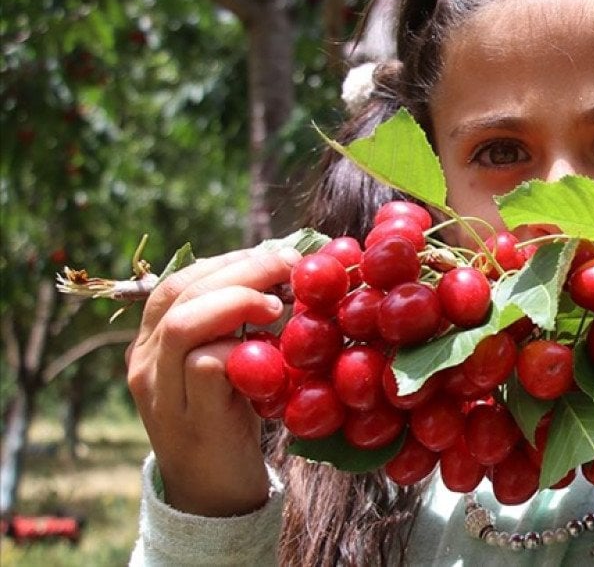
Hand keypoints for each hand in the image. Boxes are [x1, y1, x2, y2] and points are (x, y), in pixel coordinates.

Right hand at [126, 247, 300, 515]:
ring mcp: (163, 392)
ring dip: (237, 302)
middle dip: (241, 270)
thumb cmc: (230, 419)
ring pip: (184, 323)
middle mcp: (147, 362)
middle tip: (289, 268)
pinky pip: (208, 366)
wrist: (214, 495)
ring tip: (276, 306)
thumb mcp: (227, 363)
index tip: (274, 255)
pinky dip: (244, 350)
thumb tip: (285, 269)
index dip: (227, 261)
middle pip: (181, 292)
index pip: (177, 282)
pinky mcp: (190, 418)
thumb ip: (237, 324)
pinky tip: (272, 354)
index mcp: (152, 342)